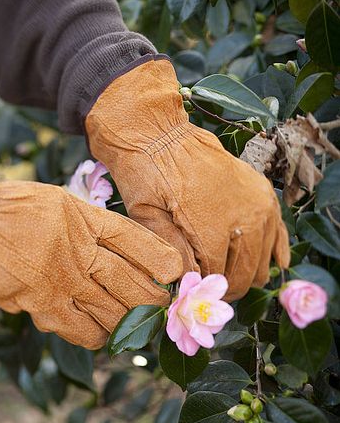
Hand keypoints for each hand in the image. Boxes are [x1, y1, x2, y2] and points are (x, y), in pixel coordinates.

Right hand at [0, 156, 182, 348]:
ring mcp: (64, 282)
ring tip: (137, 323)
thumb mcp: (65, 201)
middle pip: (134, 286)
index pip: (139, 243)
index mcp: (89, 221)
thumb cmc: (19, 208)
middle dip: (154, 301)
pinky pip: (85, 332)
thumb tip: (123, 249)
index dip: (162, 261)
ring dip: (132, 323)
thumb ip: (95, 224)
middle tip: (161, 306)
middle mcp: (82, 253)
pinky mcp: (44, 307)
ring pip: (115, 314)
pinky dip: (100, 335)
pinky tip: (102, 332)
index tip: (175, 273)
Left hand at [85, 57, 289, 300]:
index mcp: (211, 228)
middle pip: (245, 271)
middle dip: (228, 285)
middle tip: (213, 289)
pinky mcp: (260, 189)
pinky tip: (276, 263)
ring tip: (233, 277)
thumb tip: (190, 281)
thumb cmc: (144, 173)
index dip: (206, 288)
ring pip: (262, 255)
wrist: (157, 131)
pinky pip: (277, 228)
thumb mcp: (146, 216)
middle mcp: (243, 218)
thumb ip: (173, 252)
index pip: (218, 276)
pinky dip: (276, 248)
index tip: (196, 292)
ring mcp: (257, 202)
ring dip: (249, 270)